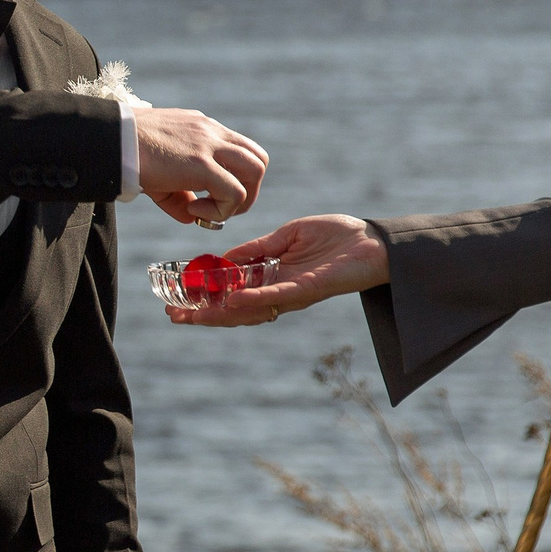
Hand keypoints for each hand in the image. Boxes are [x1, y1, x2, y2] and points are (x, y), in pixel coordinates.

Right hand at [133, 107, 270, 227]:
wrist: (109, 141)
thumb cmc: (125, 152)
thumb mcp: (158, 171)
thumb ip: (179, 194)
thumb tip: (191, 217)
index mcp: (202, 129)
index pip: (240, 150)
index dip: (234, 178)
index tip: (208, 195)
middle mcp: (212, 132)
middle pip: (258, 159)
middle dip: (247, 190)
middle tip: (220, 207)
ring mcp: (210, 145)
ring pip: (255, 171)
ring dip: (239, 199)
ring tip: (209, 210)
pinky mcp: (202, 164)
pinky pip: (234, 192)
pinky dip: (220, 209)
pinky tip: (193, 210)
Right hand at [166, 213, 387, 327]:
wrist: (376, 241)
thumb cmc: (339, 236)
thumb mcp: (288, 235)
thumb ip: (258, 249)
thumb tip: (226, 258)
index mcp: (273, 279)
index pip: (232, 296)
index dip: (205, 301)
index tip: (178, 302)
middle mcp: (280, 293)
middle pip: (235, 311)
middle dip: (203, 315)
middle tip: (174, 316)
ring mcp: (294, 294)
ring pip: (250, 310)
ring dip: (220, 314)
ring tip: (192, 315)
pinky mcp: (310, 288)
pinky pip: (277, 297)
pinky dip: (253, 300)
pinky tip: (231, 301)